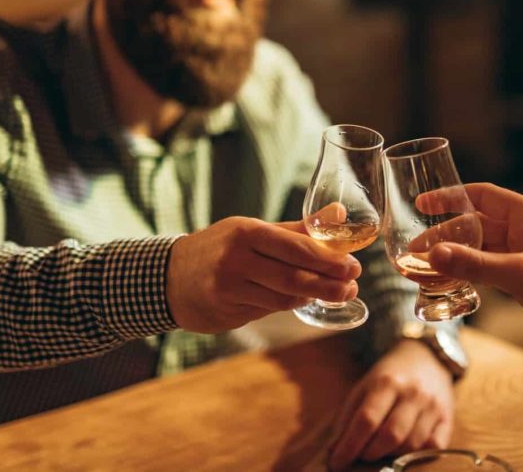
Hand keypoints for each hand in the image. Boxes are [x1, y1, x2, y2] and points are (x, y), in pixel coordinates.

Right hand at [166, 216, 360, 333]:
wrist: (168, 276)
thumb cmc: (220, 249)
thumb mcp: (252, 231)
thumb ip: (297, 228)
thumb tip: (340, 213)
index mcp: (247, 232)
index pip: (297, 247)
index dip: (329, 259)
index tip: (354, 266)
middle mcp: (236, 257)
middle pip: (293, 275)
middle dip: (328, 283)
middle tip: (352, 285)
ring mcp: (228, 285)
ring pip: (283, 296)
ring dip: (314, 296)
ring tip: (338, 294)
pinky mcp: (224, 309)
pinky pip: (267, 310)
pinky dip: (290, 305)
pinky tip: (305, 300)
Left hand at [327, 340, 454, 469]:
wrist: (426, 358)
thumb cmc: (389, 376)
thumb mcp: (363, 388)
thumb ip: (347, 418)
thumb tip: (334, 452)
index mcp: (386, 382)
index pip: (366, 420)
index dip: (349, 446)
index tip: (336, 463)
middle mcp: (412, 393)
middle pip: (390, 436)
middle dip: (370, 454)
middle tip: (361, 456)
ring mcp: (432, 406)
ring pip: (411, 445)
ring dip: (392, 456)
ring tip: (381, 450)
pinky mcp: (448, 417)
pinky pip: (434, 447)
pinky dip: (418, 455)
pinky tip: (406, 449)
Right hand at [421, 184, 522, 425]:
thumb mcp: (521, 276)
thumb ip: (476, 264)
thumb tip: (434, 254)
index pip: (485, 196)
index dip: (451, 197)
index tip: (422, 203)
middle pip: (477, 225)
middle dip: (444, 237)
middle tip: (413, 251)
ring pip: (479, 249)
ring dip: (452, 258)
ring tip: (421, 271)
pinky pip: (487, 269)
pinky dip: (466, 274)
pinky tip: (446, 284)